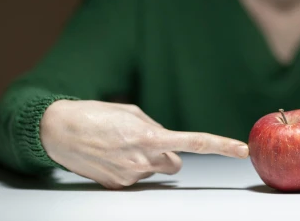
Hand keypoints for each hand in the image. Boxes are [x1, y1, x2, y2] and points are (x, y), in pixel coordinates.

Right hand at [40, 100, 249, 188]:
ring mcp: (129, 176)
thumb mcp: (131, 112)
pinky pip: (135, 178)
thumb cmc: (95, 114)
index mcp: (150, 136)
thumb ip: (155, 127)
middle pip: (174, 164)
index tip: (242, 150)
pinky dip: (127, 168)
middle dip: (167, 155)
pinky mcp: (116, 186)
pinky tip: (108, 156)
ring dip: (145, 160)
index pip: (194, 143)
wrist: (57, 130)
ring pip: (153, 171)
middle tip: (143, 142)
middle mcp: (143, 159)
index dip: (221, 146)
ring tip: (118, 146)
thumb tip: (167, 145)